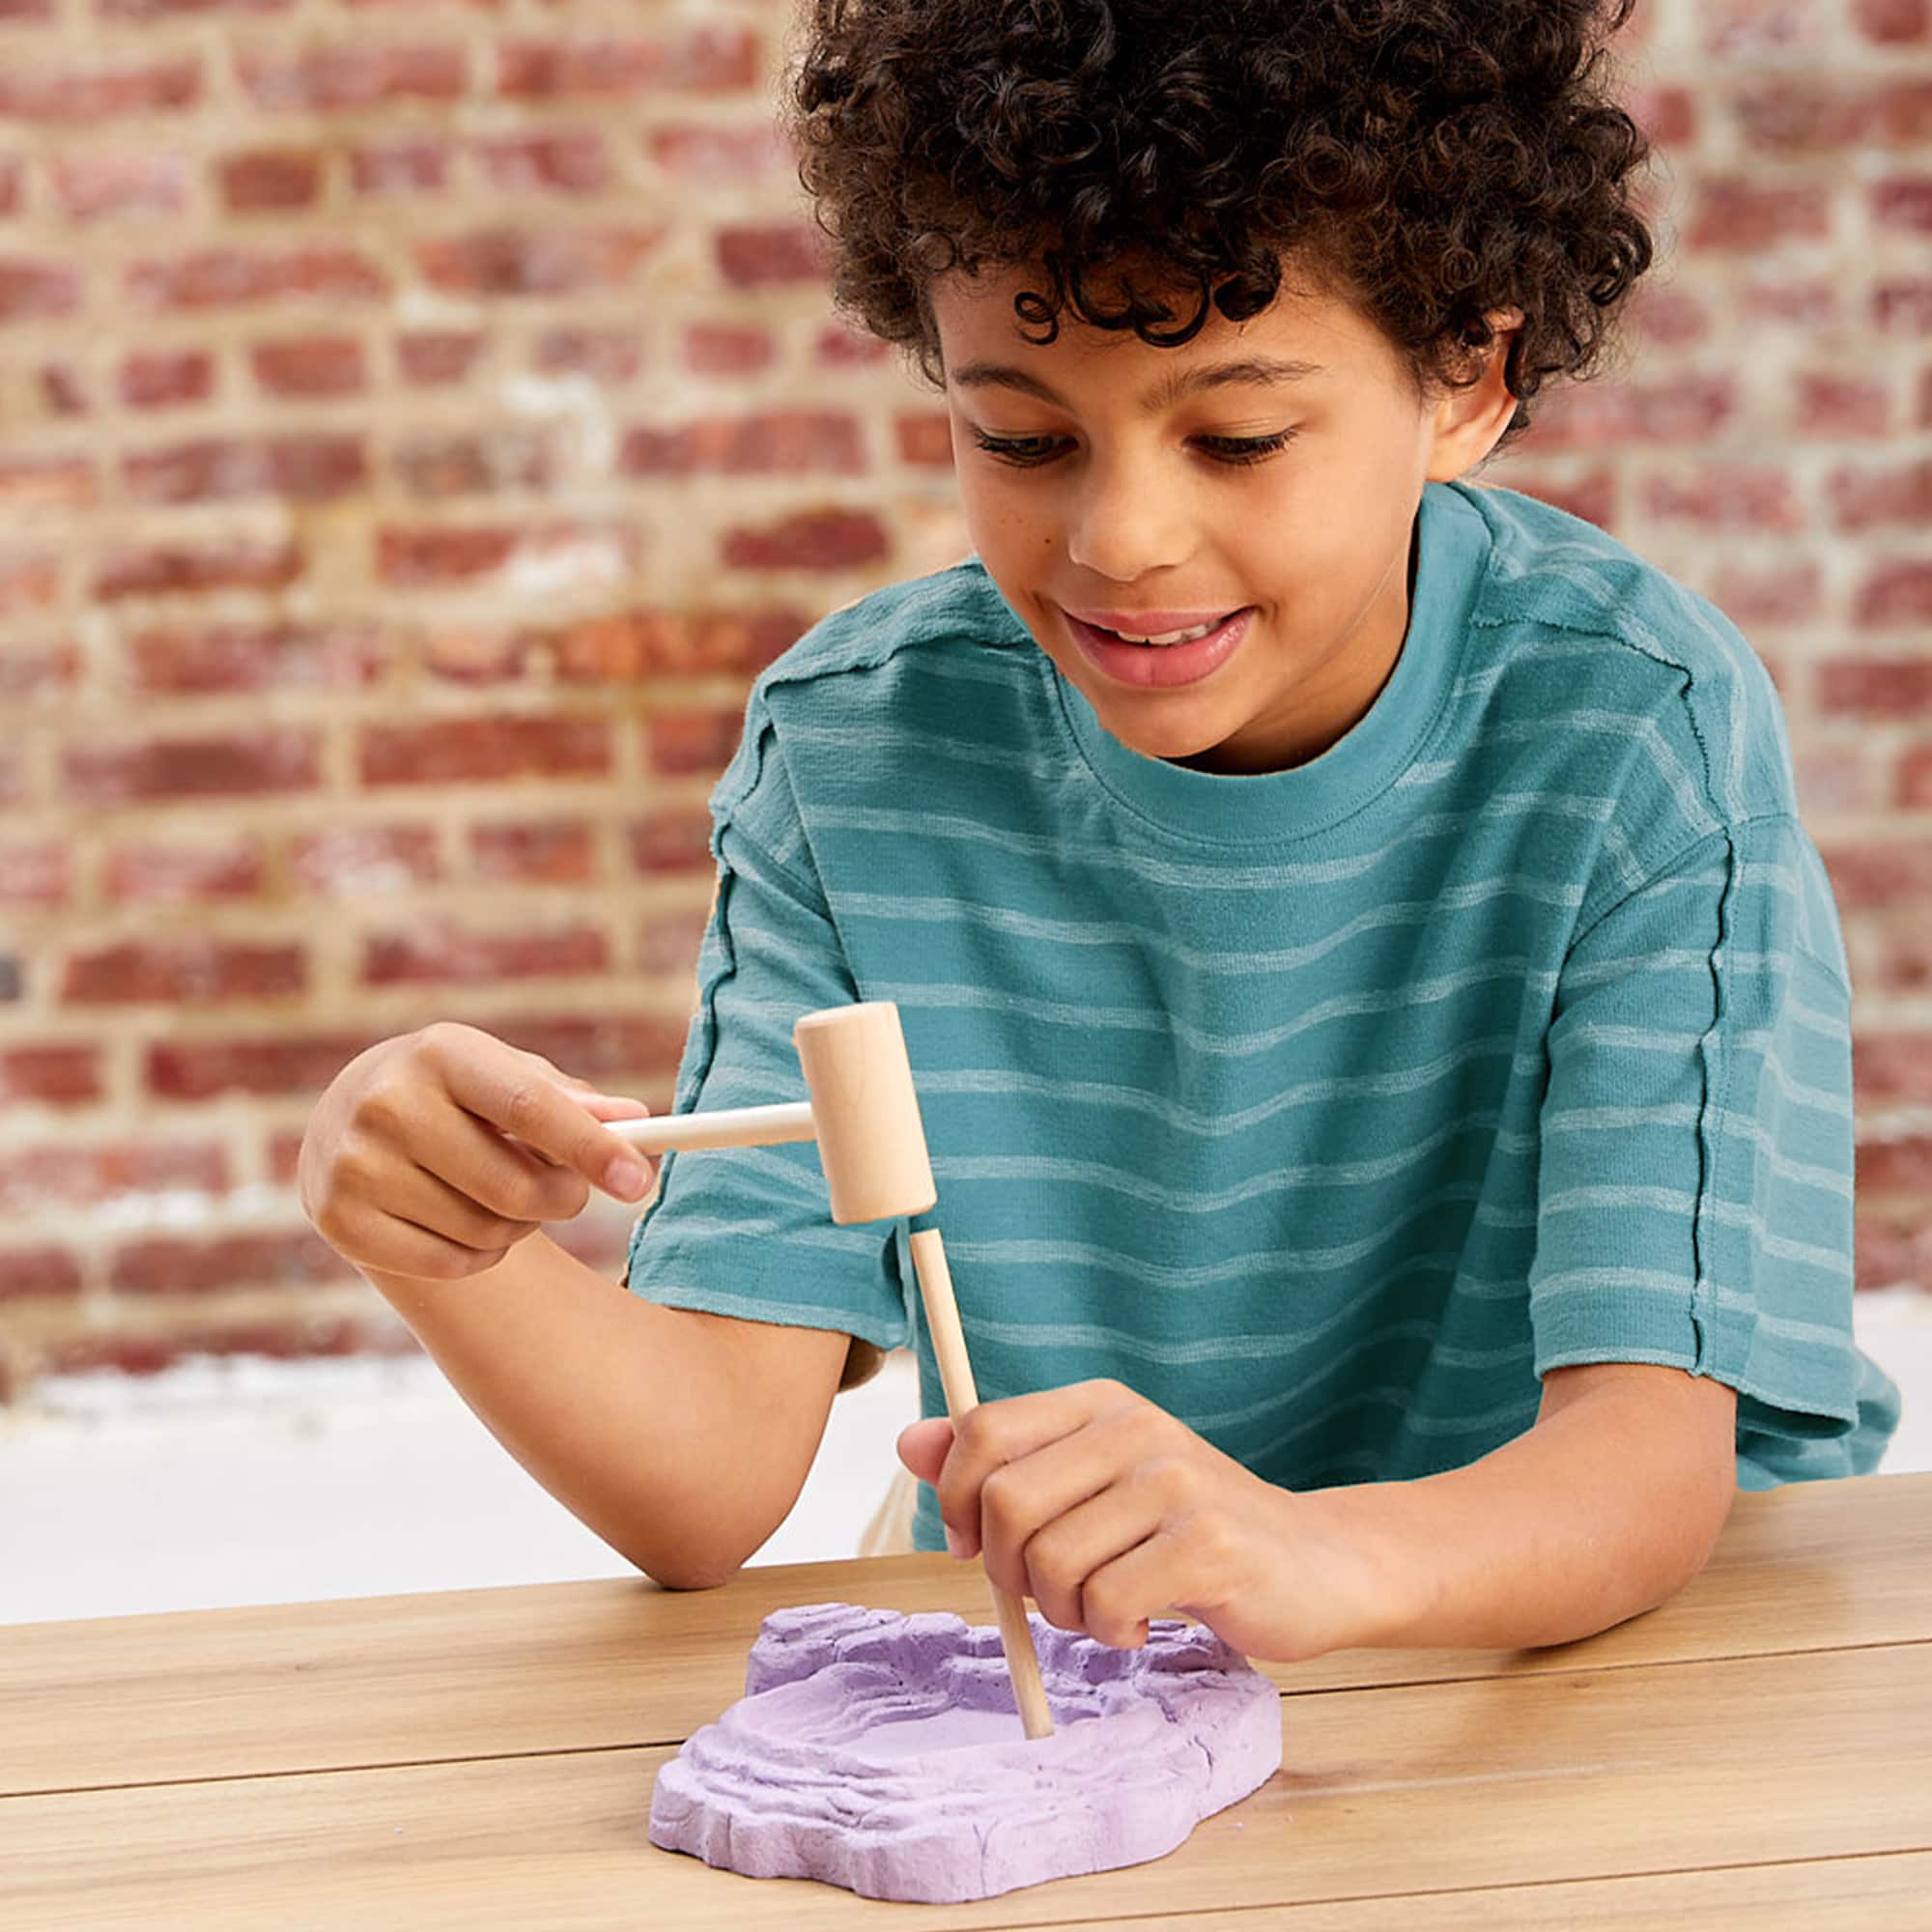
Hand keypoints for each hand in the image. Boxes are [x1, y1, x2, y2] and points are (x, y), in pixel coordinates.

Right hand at [298, 1021, 658, 1283]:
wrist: (347, 1116)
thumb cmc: (455, 1093)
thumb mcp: (507, 1076)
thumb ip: (573, 1101)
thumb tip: (636, 1120)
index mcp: (441, 1053)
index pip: (529, 1107)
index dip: (590, 1148)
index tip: (639, 1181)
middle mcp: (387, 1103)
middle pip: (513, 1185)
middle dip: (564, 1200)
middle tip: (570, 1193)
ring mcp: (355, 1164)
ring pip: (486, 1229)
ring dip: (520, 1227)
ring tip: (505, 1198)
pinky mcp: (338, 1220)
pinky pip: (449, 1263)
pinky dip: (480, 1254)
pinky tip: (464, 1223)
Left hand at [897, 1379, 1409, 1661]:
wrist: (1317, 1563)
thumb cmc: (1188, 1531)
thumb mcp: (1094, 1484)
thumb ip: (1005, 1465)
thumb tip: (910, 1442)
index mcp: (1099, 1405)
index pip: (982, 1432)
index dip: (957, 1500)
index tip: (975, 1546)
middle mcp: (1134, 1427)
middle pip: (1006, 1502)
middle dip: (1009, 1571)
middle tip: (1050, 1593)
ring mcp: (1174, 1482)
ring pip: (1051, 1563)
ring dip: (1064, 1613)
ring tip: (1106, 1608)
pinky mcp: (1207, 1543)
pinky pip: (1106, 1603)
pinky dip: (1110, 1631)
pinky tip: (1142, 1621)